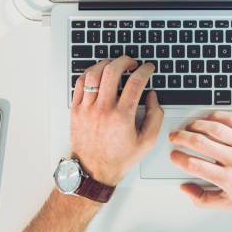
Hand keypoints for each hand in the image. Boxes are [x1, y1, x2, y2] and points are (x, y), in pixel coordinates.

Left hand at [70, 56, 163, 184]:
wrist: (93, 171)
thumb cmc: (119, 158)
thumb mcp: (147, 142)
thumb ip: (155, 117)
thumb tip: (153, 96)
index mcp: (122, 117)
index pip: (136, 83)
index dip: (145, 70)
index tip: (148, 68)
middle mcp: (103, 110)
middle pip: (112, 71)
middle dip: (125, 61)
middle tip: (132, 62)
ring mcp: (87, 109)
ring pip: (94, 74)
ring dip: (106, 64)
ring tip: (114, 65)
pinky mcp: (76, 110)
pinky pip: (80, 83)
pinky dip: (89, 73)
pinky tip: (98, 73)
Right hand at [169, 111, 231, 208]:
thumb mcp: (229, 203)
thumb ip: (203, 199)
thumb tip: (185, 188)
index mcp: (227, 178)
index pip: (194, 164)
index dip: (178, 158)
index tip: (174, 155)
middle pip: (200, 142)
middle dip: (181, 137)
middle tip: (175, 136)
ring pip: (215, 128)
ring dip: (197, 124)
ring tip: (190, 126)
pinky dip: (219, 116)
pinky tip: (210, 118)